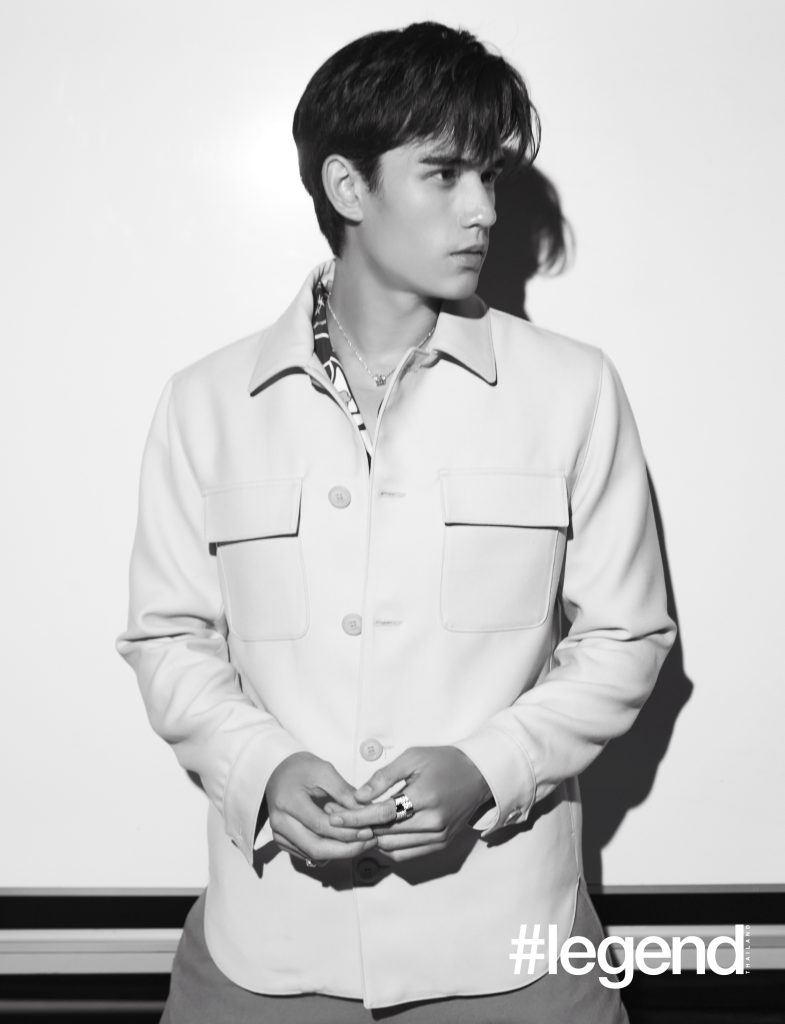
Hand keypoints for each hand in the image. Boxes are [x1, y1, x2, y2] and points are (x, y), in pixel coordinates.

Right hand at [265, 752, 377, 862]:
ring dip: (340, 853)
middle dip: (346, 849)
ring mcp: (279, 834)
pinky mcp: (283, 841)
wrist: (278, 772)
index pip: (320, 825)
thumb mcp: (324, 771)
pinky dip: (329, 852)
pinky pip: (309, 854)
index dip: (346, 831)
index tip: (367, 830)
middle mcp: (280, 822)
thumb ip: (344, 792)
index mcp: (288, 801)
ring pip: (313, 855)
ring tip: (362, 843)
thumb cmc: (300, 769)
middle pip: (315, 847)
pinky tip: (345, 842)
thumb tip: (366, 810)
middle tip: (368, 842)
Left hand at [326, 746, 492, 861]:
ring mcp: (438, 836)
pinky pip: (406, 854)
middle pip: (385, 832)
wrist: (478, 775)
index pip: (382, 813)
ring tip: (352, 827)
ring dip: (370, 839)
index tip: (334, 817)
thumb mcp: (413, 757)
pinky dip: (387, 847)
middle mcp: (433, 822)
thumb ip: (384, 777)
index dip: (355, 816)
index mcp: (425, 796)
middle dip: (357, 828)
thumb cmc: (444, 761)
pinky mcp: (440, 844)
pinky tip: (375, 834)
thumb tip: (359, 796)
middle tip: (336, 820)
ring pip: (392, 847)